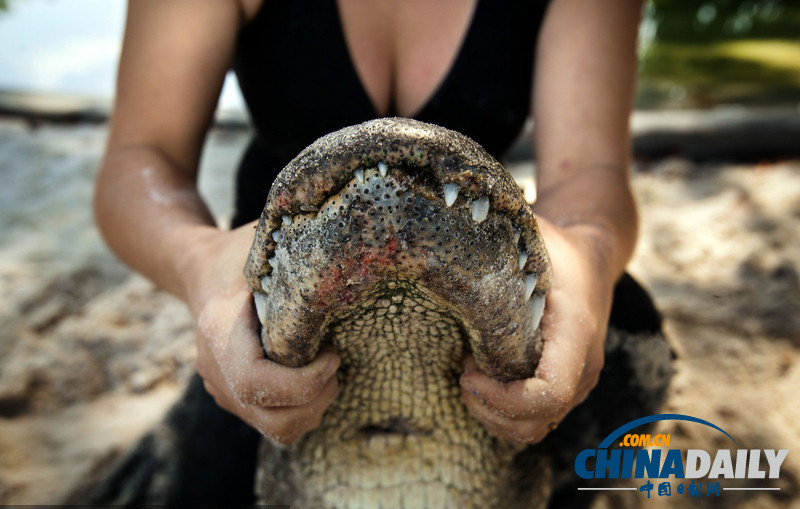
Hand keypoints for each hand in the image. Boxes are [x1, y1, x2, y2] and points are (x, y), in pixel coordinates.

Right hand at [185, 222, 339, 444]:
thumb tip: (345, 254)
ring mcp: (223, 390)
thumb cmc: (236, 254)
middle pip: (273, 419)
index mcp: (219, 333)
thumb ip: (294, 252)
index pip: (256, 383)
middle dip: (318, 399)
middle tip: (335, 362)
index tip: (333, 354)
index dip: (303, 381)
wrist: (199, 270)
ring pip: (278, 429)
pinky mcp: (236, 399)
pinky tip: (313, 374)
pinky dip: (304, 409)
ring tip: (327, 368)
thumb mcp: (260, 242)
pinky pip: (274, 423)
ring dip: (314, 407)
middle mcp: (216, 371)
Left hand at [460, 218, 614, 444]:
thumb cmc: (556, 248)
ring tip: (471, 374)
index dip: (503, 398)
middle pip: (537, 423)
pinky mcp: (566, 388)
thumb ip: (492, 251)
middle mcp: (583, 367)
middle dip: (489, 410)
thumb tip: (437, 249)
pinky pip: (535, 421)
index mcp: (575, 334)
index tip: (467, 373)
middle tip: (463, 373)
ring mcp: (577, 382)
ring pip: (533, 429)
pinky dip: (503, 412)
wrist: (592, 258)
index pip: (548, 394)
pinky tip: (482, 377)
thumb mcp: (529, 240)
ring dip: (493, 414)